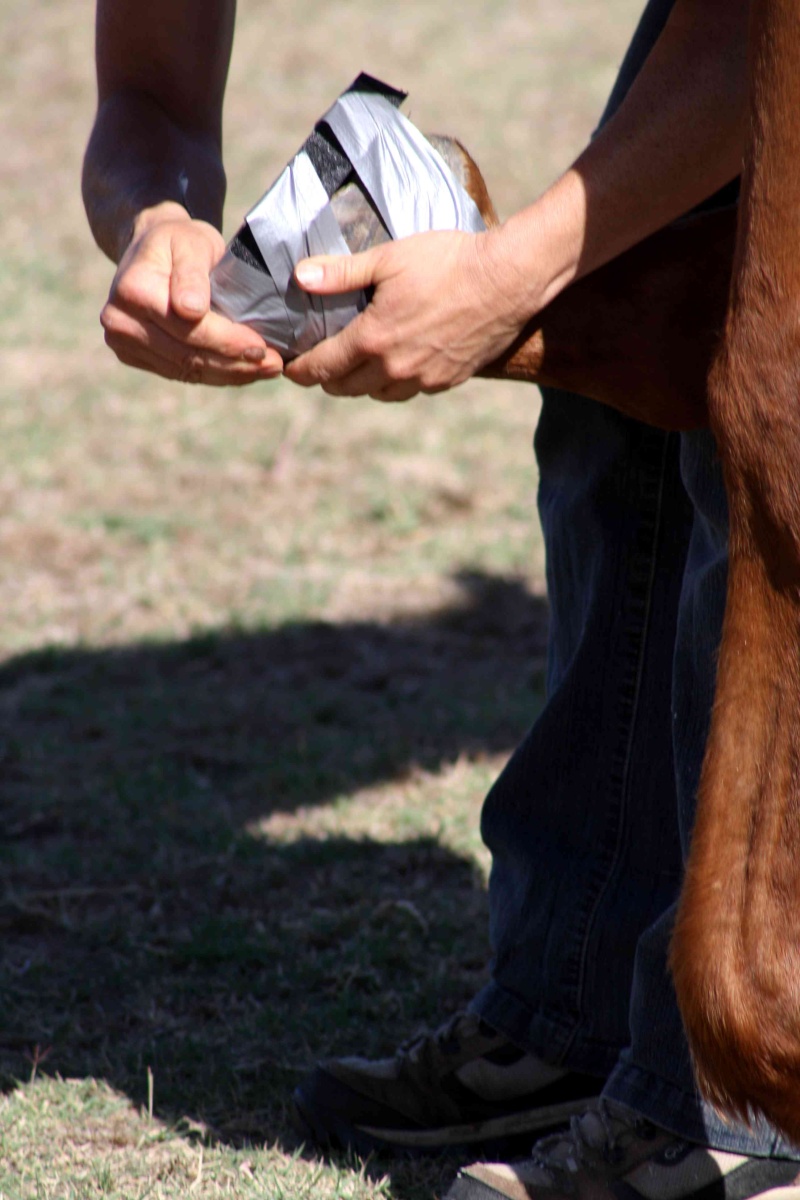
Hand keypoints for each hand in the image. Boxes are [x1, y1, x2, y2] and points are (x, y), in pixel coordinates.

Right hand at [100, 202, 282, 384]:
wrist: (152, 248)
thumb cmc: (180, 241)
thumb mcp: (192, 242)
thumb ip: (192, 274)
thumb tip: (191, 311)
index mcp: (133, 290)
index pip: (188, 328)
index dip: (228, 341)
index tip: (263, 347)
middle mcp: (120, 321)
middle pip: (187, 354)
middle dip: (235, 363)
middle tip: (273, 366)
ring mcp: (123, 343)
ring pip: (186, 369)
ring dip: (230, 374)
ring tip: (266, 371)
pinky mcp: (134, 357)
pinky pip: (181, 373)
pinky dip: (216, 375)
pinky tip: (243, 372)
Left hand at [284, 230, 526, 401]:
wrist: (508, 281)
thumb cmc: (449, 261)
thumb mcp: (389, 258)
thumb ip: (342, 273)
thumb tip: (300, 277)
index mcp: (372, 340)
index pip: (323, 367)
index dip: (301, 370)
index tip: (291, 368)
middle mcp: (394, 368)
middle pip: (346, 388)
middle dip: (328, 378)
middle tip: (320, 364)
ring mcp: (423, 379)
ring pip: (378, 394)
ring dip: (362, 384)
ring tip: (357, 366)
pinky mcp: (448, 381)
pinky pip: (410, 391)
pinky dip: (396, 382)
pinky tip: (397, 365)